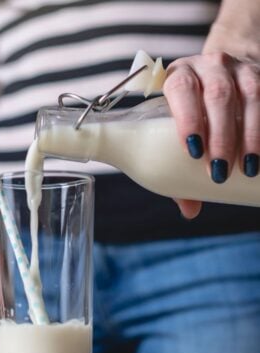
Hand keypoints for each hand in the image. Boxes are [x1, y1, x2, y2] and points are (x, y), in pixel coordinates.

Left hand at [163, 53, 259, 218]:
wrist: (220, 75)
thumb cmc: (190, 111)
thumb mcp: (176, 129)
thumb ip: (177, 165)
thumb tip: (189, 210)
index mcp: (179, 75)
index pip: (181, 90)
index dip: (187, 118)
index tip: (193, 151)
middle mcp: (210, 66)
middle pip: (217, 97)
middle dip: (221, 137)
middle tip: (219, 171)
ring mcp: (241, 68)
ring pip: (250, 96)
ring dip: (251, 134)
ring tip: (248, 167)